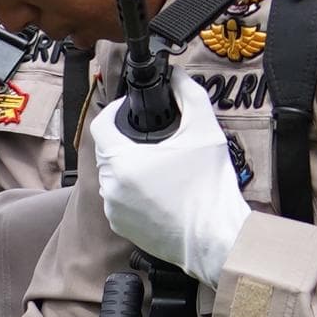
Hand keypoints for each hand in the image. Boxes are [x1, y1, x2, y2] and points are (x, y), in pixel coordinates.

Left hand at [94, 67, 250, 284]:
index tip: (133, 109)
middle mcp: (110, 187)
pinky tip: (158, 188)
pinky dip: (132, 190)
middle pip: (107, 150)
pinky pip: (118, 199)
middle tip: (151, 136)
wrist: (215, 238)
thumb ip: (189, 95)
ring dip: (128, 165)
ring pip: (112, 175)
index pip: (101, 125)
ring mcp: (113, 210)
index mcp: (121, 162)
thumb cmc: (209, 187)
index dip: (115, 111)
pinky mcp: (121, 227)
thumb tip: (178, 77)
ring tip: (157, 163)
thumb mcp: (204, 130)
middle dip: (124, 139)